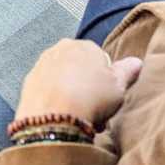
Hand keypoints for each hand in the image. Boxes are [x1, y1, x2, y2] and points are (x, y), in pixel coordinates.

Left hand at [15, 39, 142, 127]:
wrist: (53, 118)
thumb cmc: (90, 98)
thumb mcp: (118, 85)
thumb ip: (128, 71)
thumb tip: (137, 62)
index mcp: (84, 45)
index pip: (100, 60)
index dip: (106, 82)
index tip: (108, 99)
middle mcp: (60, 48)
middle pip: (80, 69)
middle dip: (88, 89)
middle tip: (96, 112)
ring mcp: (42, 65)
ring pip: (63, 80)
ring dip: (72, 96)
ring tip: (80, 119)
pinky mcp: (28, 83)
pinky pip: (48, 92)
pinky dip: (54, 102)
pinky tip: (62, 118)